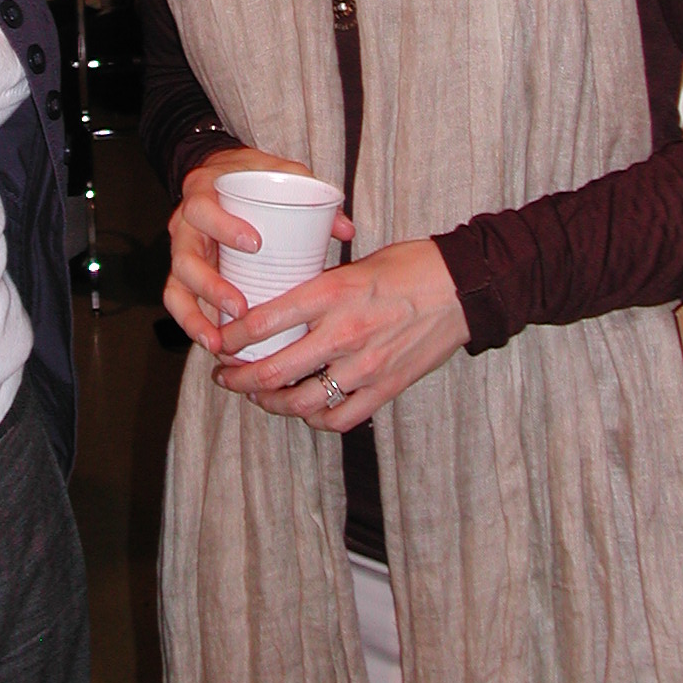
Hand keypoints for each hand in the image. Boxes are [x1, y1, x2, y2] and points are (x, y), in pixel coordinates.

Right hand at [162, 146, 354, 354]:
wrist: (218, 173)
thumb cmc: (248, 175)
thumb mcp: (277, 172)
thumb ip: (308, 192)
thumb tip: (346, 229)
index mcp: (203, 194)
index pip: (202, 209)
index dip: (223, 227)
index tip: (255, 243)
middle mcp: (184, 226)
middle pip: (185, 259)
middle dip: (210, 287)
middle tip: (241, 308)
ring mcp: (182, 252)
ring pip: (177, 288)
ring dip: (196, 317)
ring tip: (220, 343)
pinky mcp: (184, 275)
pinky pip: (178, 302)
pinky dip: (192, 325)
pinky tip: (214, 345)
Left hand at [211, 238, 469, 428]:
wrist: (464, 287)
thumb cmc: (410, 266)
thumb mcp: (355, 263)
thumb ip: (319, 286)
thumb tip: (282, 299)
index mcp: (332, 292)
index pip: (265, 322)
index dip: (232, 337)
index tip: (218, 340)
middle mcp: (343, 332)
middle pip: (274, 371)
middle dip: (239, 379)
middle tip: (224, 376)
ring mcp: (365, 366)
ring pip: (301, 401)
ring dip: (271, 403)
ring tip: (257, 396)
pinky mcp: (386, 388)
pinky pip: (339, 417)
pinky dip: (315, 419)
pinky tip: (304, 409)